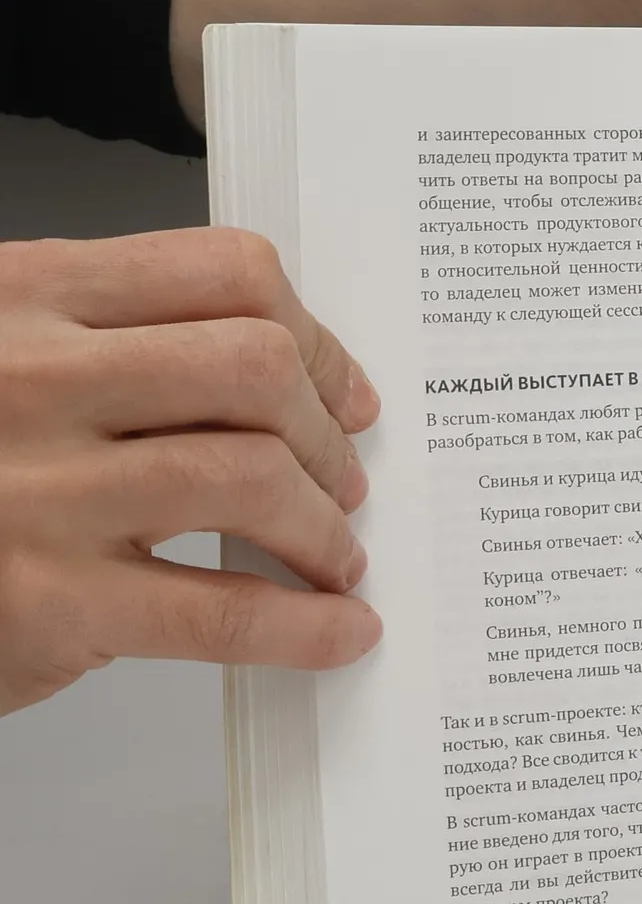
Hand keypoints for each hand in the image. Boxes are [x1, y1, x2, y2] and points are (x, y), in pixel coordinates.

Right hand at [0, 227, 382, 715]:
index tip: (345, 395)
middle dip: (328, 435)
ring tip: (333, 555)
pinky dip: (305, 624)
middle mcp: (31, 379)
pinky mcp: (50, 601)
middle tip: (344, 483)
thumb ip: (115, 345)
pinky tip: (339, 630)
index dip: (316, 340)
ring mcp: (38, 490)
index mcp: (24, 295)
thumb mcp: (1, 356)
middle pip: (255, 368)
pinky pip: (220, 609)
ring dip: (323, 526)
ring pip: (252, 477)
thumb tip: (288, 380)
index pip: (225, 273)